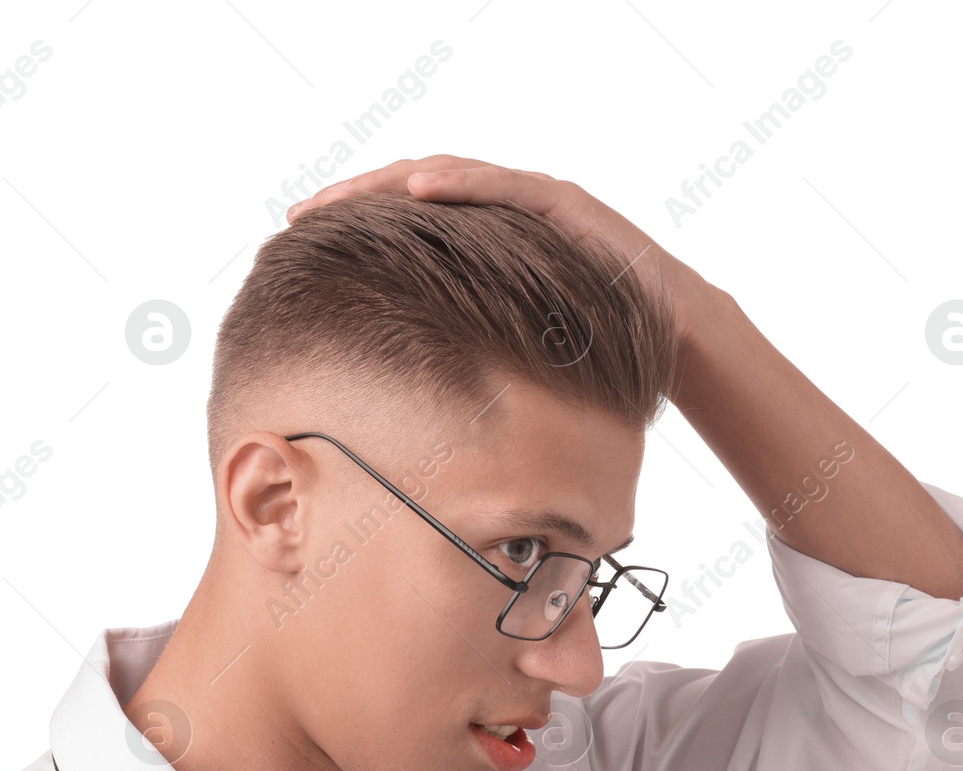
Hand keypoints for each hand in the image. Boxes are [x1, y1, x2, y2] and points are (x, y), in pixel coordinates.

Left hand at [285, 155, 714, 345]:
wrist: (669, 337)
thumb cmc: (584, 352)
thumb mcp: (501, 355)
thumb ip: (453, 353)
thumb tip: (385, 401)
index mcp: (478, 246)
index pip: (402, 224)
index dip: (349, 227)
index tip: (293, 243)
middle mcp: (499, 214)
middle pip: (412, 192)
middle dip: (352, 198)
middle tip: (297, 214)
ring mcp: (533, 202)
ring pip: (450, 176)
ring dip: (390, 182)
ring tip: (339, 195)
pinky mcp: (565, 204)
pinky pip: (506, 186)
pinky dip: (461, 183)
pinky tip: (416, 189)